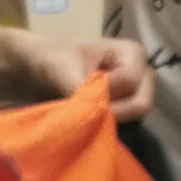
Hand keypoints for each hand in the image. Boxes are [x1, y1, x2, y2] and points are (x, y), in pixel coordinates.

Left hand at [20, 33, 155, 122]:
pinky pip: (125, 126)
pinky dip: (104, 127)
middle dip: (112, 112)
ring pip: (134, 118)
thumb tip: (91, 114)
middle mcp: (141, 74)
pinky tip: (86, 120)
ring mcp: (136, 94)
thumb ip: (78, 88)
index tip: (81, 92)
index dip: (107, 92)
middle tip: (83, 111)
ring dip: (106, 120)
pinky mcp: (126, 110)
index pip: (131, 81)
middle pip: (140, 103)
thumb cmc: (51, 58)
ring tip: (82, 112)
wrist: (39, 67)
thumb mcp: (61, 68)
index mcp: (131, 53)